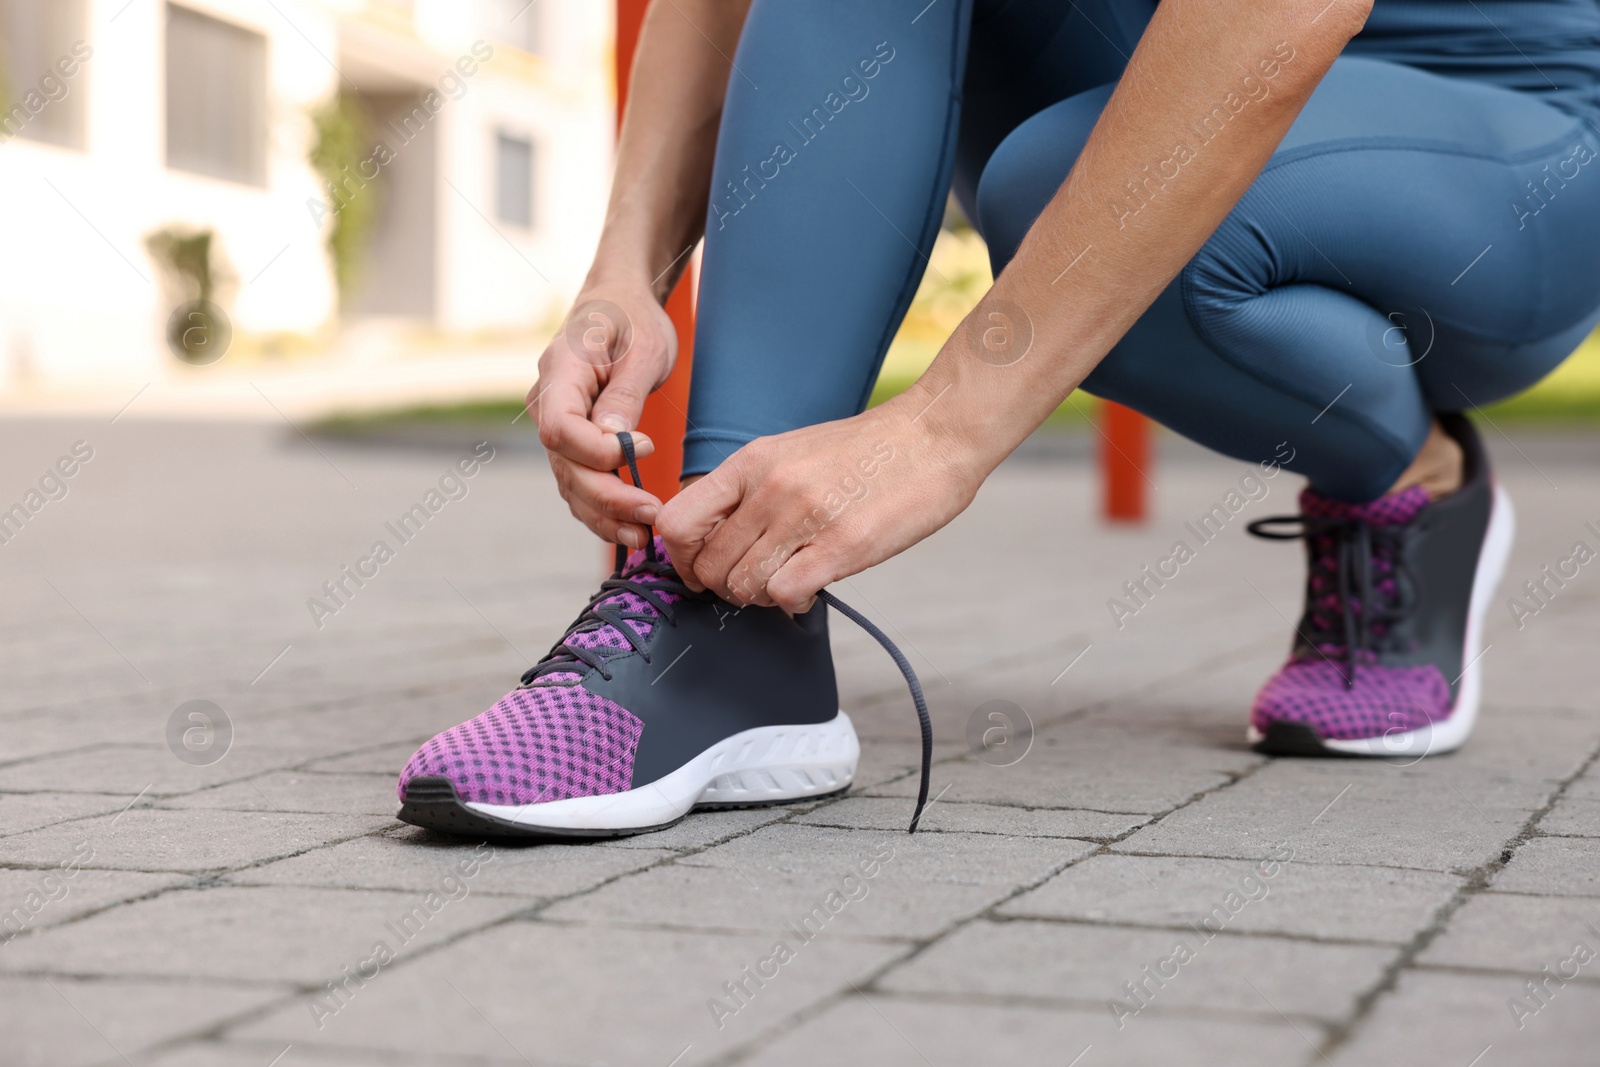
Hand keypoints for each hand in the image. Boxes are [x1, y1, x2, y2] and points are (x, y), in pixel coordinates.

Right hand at [531, 276, 675, 547]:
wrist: (619, 304)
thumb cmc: (632, 319)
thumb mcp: (643, 349)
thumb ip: (625, 396)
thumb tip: (617, 441)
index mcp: (559, 374)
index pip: (560, 429)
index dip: (597, 451)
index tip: (645, 448)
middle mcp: (548, 404)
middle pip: (565, 466)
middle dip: (608, 497)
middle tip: (654, 514)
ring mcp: (557, 427)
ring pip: (570, 483)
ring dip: (605, 514)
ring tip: (645, 535)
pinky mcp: (573, 443)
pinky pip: (580, 483)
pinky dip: (603, 509)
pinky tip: (632, 528)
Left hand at [656, 398, 981, 612]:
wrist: (933, 435)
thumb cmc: (866, 451)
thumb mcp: (791, 453)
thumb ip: (750, 491)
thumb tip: (718, 540)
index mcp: (752, 462)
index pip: (678, 522)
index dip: (682, 558)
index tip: (702, 569)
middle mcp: (770, 487)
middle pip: (710, 565)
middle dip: (726, 586)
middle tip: (757, 580)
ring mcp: (804, 517)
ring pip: (744, 586)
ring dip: (762, 595)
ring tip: (790, 578)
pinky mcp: (841, 545)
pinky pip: (785, 594)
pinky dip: (793, 601)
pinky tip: (813, 585)